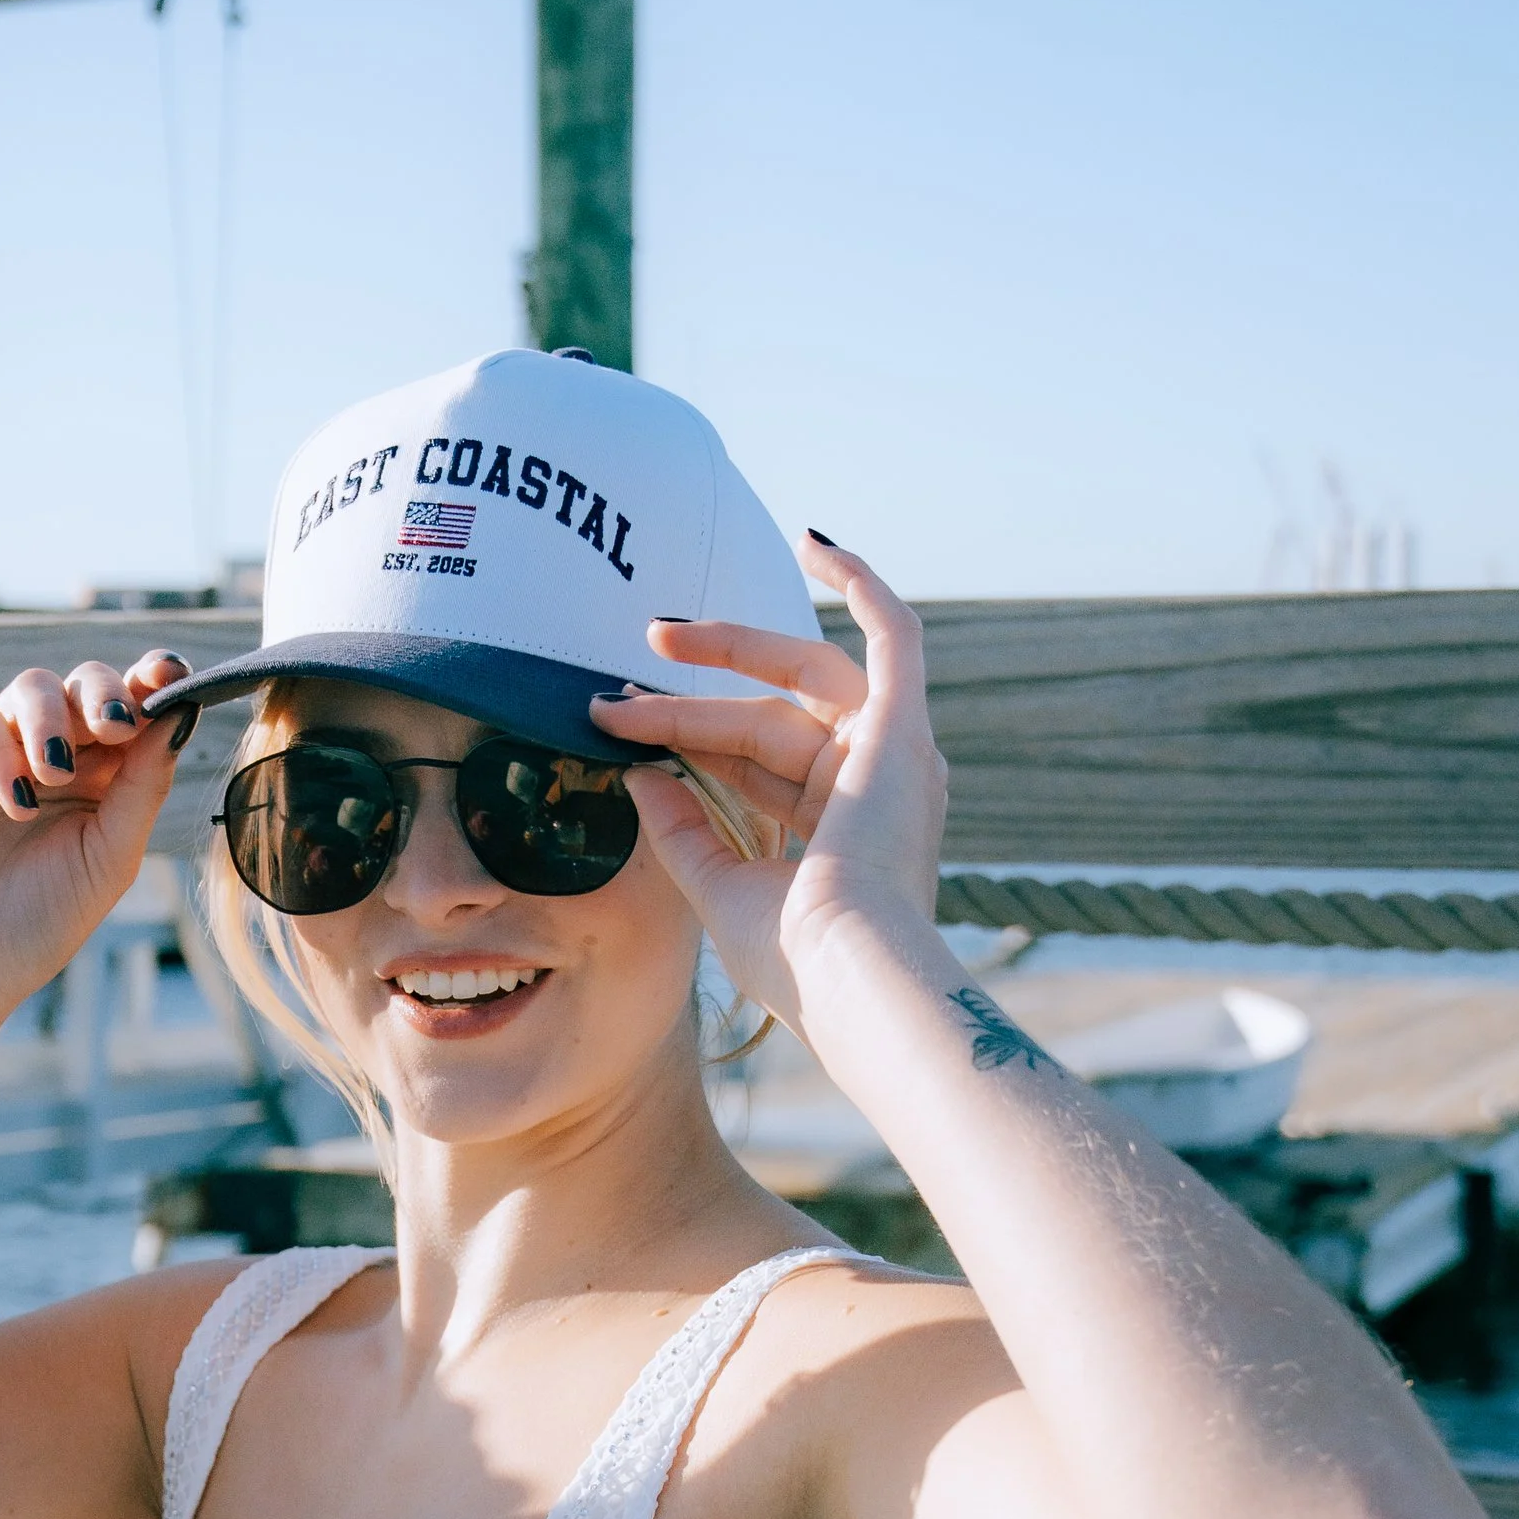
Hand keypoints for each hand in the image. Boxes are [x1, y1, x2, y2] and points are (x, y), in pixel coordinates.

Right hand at [0, 646, 191, 1073]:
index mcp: (103, 776)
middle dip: (105, 694)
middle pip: (86, 685)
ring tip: (57, 775)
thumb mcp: (111, 855)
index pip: (132, 708)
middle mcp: (52, 753)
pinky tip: (20, 805)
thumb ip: (145, 784)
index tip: (172, 673)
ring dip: (54, 722)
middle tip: (115, 726)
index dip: (153, 680)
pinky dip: (3, 754)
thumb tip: (182, 712)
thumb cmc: (40, 920)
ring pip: (33, 687)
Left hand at [595, 537, 944, 1032]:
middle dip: (690, 697)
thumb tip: (639, 773)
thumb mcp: (718, 888)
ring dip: (726, 653)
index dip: (684, 735)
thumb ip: (682, 830)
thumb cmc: (796, 959)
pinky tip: (816, 543)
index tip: (614, 722)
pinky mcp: (904, 731)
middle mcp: (873, 787)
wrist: (852, 975)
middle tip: (617, 682)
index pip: (752, 760)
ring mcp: (894, 757)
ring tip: (655, 636)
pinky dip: (860, 583)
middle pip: (767, 717)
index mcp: (839, 830)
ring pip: (796, 683)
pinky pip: (894, 634)